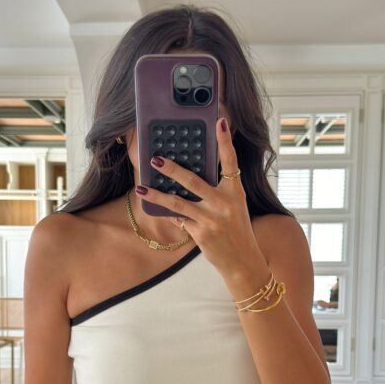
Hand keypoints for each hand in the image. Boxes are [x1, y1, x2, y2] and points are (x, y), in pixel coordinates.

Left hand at [136, 117, 260, 277]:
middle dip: (172, 169)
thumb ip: (216, 193)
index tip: (220, 122)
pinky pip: (179, 220)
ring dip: (157, 195)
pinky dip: (170, 214)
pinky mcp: (201, 234)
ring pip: (178, 203)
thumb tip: (187, 180)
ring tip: (141, 189)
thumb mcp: (233, 207)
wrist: (243, 261)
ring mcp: (212, 219)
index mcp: (235, 192)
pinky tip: (159, 208)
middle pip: (193, 181)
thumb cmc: (236, 231)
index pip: (230, 161)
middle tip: (155, 159)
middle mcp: (224, 203)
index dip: (225, 141)